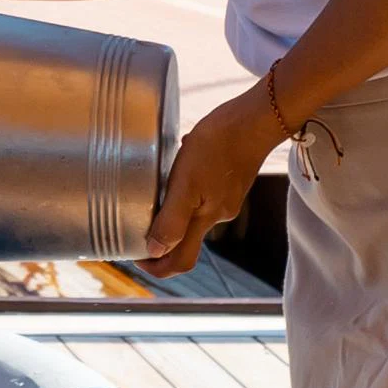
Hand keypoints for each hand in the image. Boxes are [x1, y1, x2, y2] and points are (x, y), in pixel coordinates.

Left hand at [144, 83, 293, 275]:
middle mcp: (217, 214)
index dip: (158, 267)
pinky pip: (200, 194)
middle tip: (135, 226)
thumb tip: (155, 251)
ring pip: (192, 215)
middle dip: (161, 240)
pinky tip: (177, 168)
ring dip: (171, 211)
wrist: (252, 119)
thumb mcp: (186, 182)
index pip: (182, 261)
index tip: (136, 257)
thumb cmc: (218, 146)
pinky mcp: (227, 180)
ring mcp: (224, 197)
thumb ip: (172, 219)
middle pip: (186, 241)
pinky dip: (185, 190)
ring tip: (153, 192)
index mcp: (206, 218)